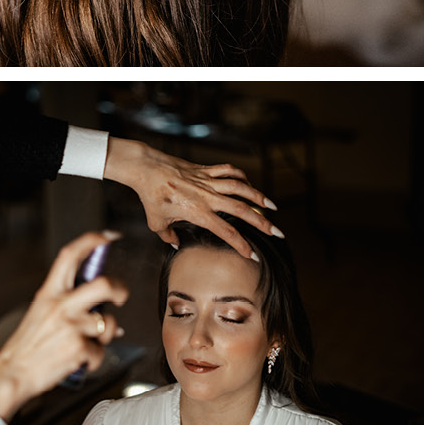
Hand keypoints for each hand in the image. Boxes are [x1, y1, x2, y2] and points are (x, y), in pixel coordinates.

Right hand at [0, 231, 128, 421]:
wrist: (13, 373)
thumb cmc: (28, 346)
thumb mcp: (40, 313)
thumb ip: (66, 303)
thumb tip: (99, 304)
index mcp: (48, 293)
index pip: (70, 256)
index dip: (91, 241)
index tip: (107, 237)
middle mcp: (60, 306)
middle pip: (103, 285)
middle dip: (120, 290)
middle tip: (121, 296)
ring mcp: (71, 327)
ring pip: (108, 324)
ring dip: (104, 337)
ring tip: (88, 344)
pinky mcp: (79, 348)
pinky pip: (101, 352)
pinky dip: (94, 360)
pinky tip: (78, 361)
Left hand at [102, 137, 279, 259]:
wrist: (146, 168)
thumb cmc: (150, 196)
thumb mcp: (156, 223)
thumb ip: (168, 236)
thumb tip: (177, 245)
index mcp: (197, 212)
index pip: (226, 231)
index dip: (241, 245)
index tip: (252, 255)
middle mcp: (207, 196)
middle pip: (242, 210)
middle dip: (262, 223)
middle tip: (278, 232)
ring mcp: (208, 181)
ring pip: (240, 188)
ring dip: (259, 197)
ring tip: (273, 207)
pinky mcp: (205, 170)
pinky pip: (229, 171)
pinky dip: (242, 177)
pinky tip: (249, 185)